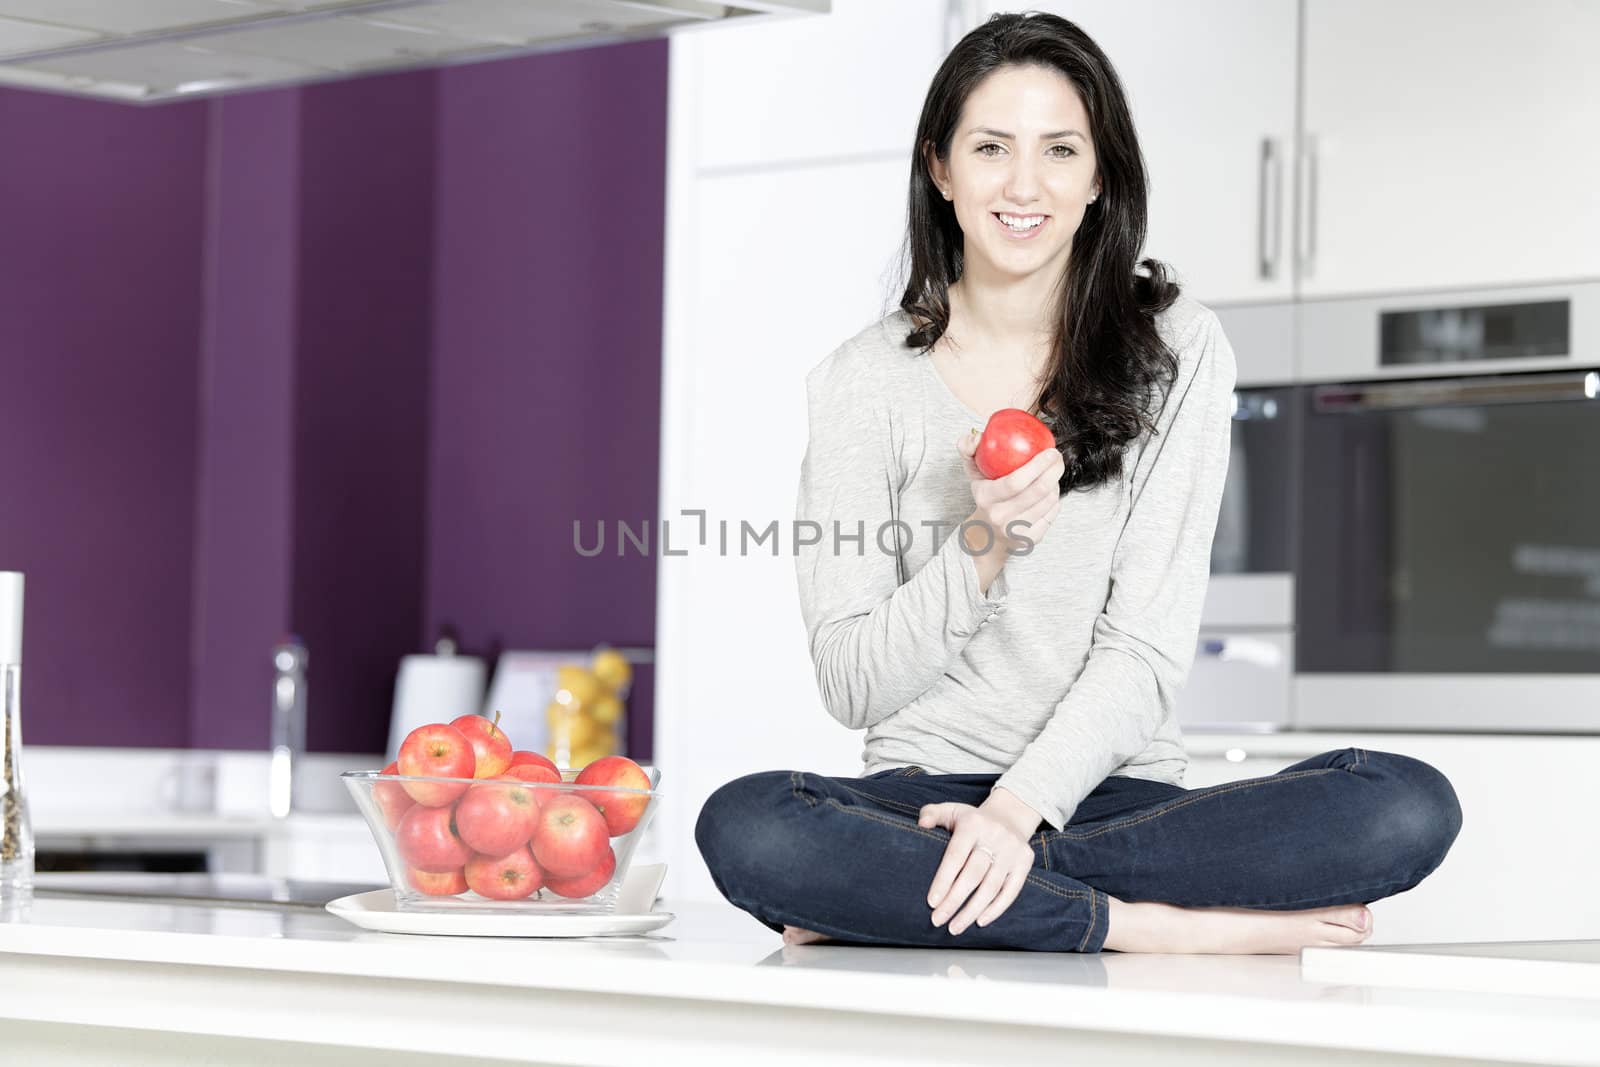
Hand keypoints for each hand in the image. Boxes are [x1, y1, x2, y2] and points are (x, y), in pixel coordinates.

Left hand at [918, 802, 1033, 934]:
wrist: (1010, 815)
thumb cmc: (973, 820)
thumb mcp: (951, 810)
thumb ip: (931, 814)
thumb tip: (921, 825)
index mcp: (973, 824)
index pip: (956, 856)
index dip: (943, 881)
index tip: (931, 903)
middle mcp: (995, 836)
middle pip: (973, 875)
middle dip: (954, 901)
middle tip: (938, 920)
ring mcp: (1012, 850)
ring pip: (991, 887)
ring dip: (972, 911)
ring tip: (955, 927)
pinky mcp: (1025, 862)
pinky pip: (1011, 891)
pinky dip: (996, 909)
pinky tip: (980, 921)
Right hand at [956, 431, 1065, 553]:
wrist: (986, 533)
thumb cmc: (984, 495)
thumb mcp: (972, 472)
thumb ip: (968, 448)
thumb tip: (977, 436)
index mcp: (985, 498)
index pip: (1015, 482)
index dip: (1037, 466)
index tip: (1050, 452)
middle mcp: (1000, 517)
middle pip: (1037, 491)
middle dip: (1054, 471)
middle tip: (1058, 457)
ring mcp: (1016, 530)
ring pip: (1047, 502)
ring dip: (1055, 483)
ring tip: (1053, 473)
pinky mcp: (1030, 539)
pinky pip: (1051, 514)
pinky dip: (1055, 500)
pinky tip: (1051, 491)